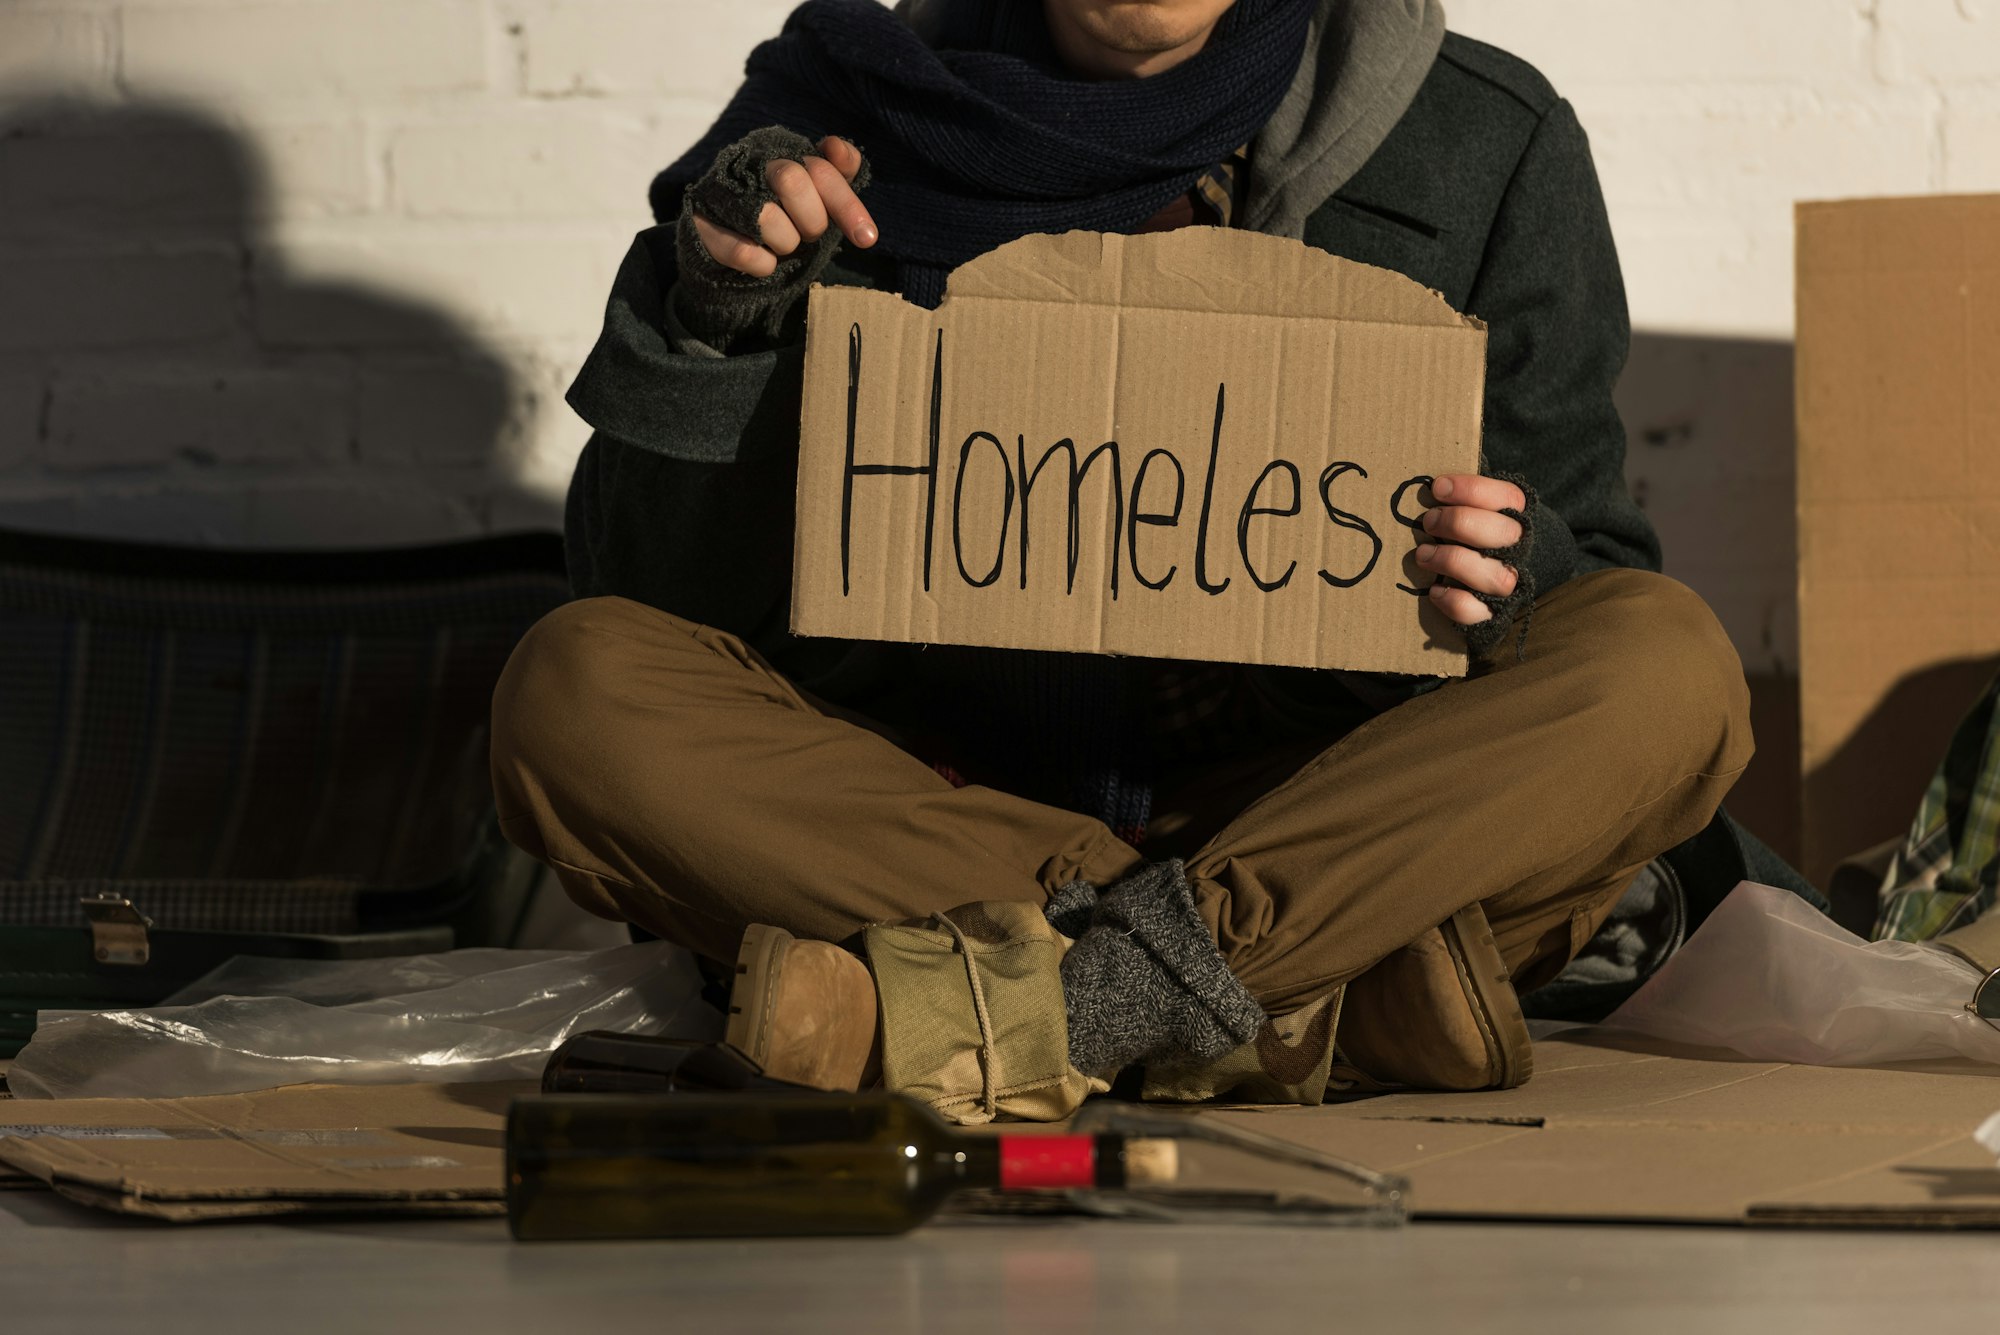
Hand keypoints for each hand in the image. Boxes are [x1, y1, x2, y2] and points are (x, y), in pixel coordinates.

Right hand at [691, 134, 877, 277]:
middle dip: (812, 221)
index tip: (867, 238)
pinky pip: (743, 252)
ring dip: (786, 243)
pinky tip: (766, 262)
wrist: (722, 238)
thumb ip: (838, 171)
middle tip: (808, 233)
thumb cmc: (783, 213)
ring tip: (781, 244)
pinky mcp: (699, 224)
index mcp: (784, 152)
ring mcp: (720, 193)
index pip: (822, 171)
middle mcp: (749, 164)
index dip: (846, 204)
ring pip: (767, 217)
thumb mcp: (815, 193)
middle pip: (792, 181)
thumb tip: (837, 148)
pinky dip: (763, 263)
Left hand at [1413, 473, 1524, 626]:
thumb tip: (1432, 482)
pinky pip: (1476, 613)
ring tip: (1423, 554)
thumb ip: (1461, 497)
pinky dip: (1452, 600)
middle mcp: (1519, 552)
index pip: (1509, 498)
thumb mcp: (1473, 509)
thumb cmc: (1473, 536)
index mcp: (1517, 518)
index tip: (1437, 487)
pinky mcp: (1492, 616)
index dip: (1472, 489)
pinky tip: (1434, 589)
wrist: (1496, 586)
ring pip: (1494, 576)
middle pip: (1504, 534)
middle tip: (1428, 521)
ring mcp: (1509, 586)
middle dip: (1460, 523)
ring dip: (1453, 561)